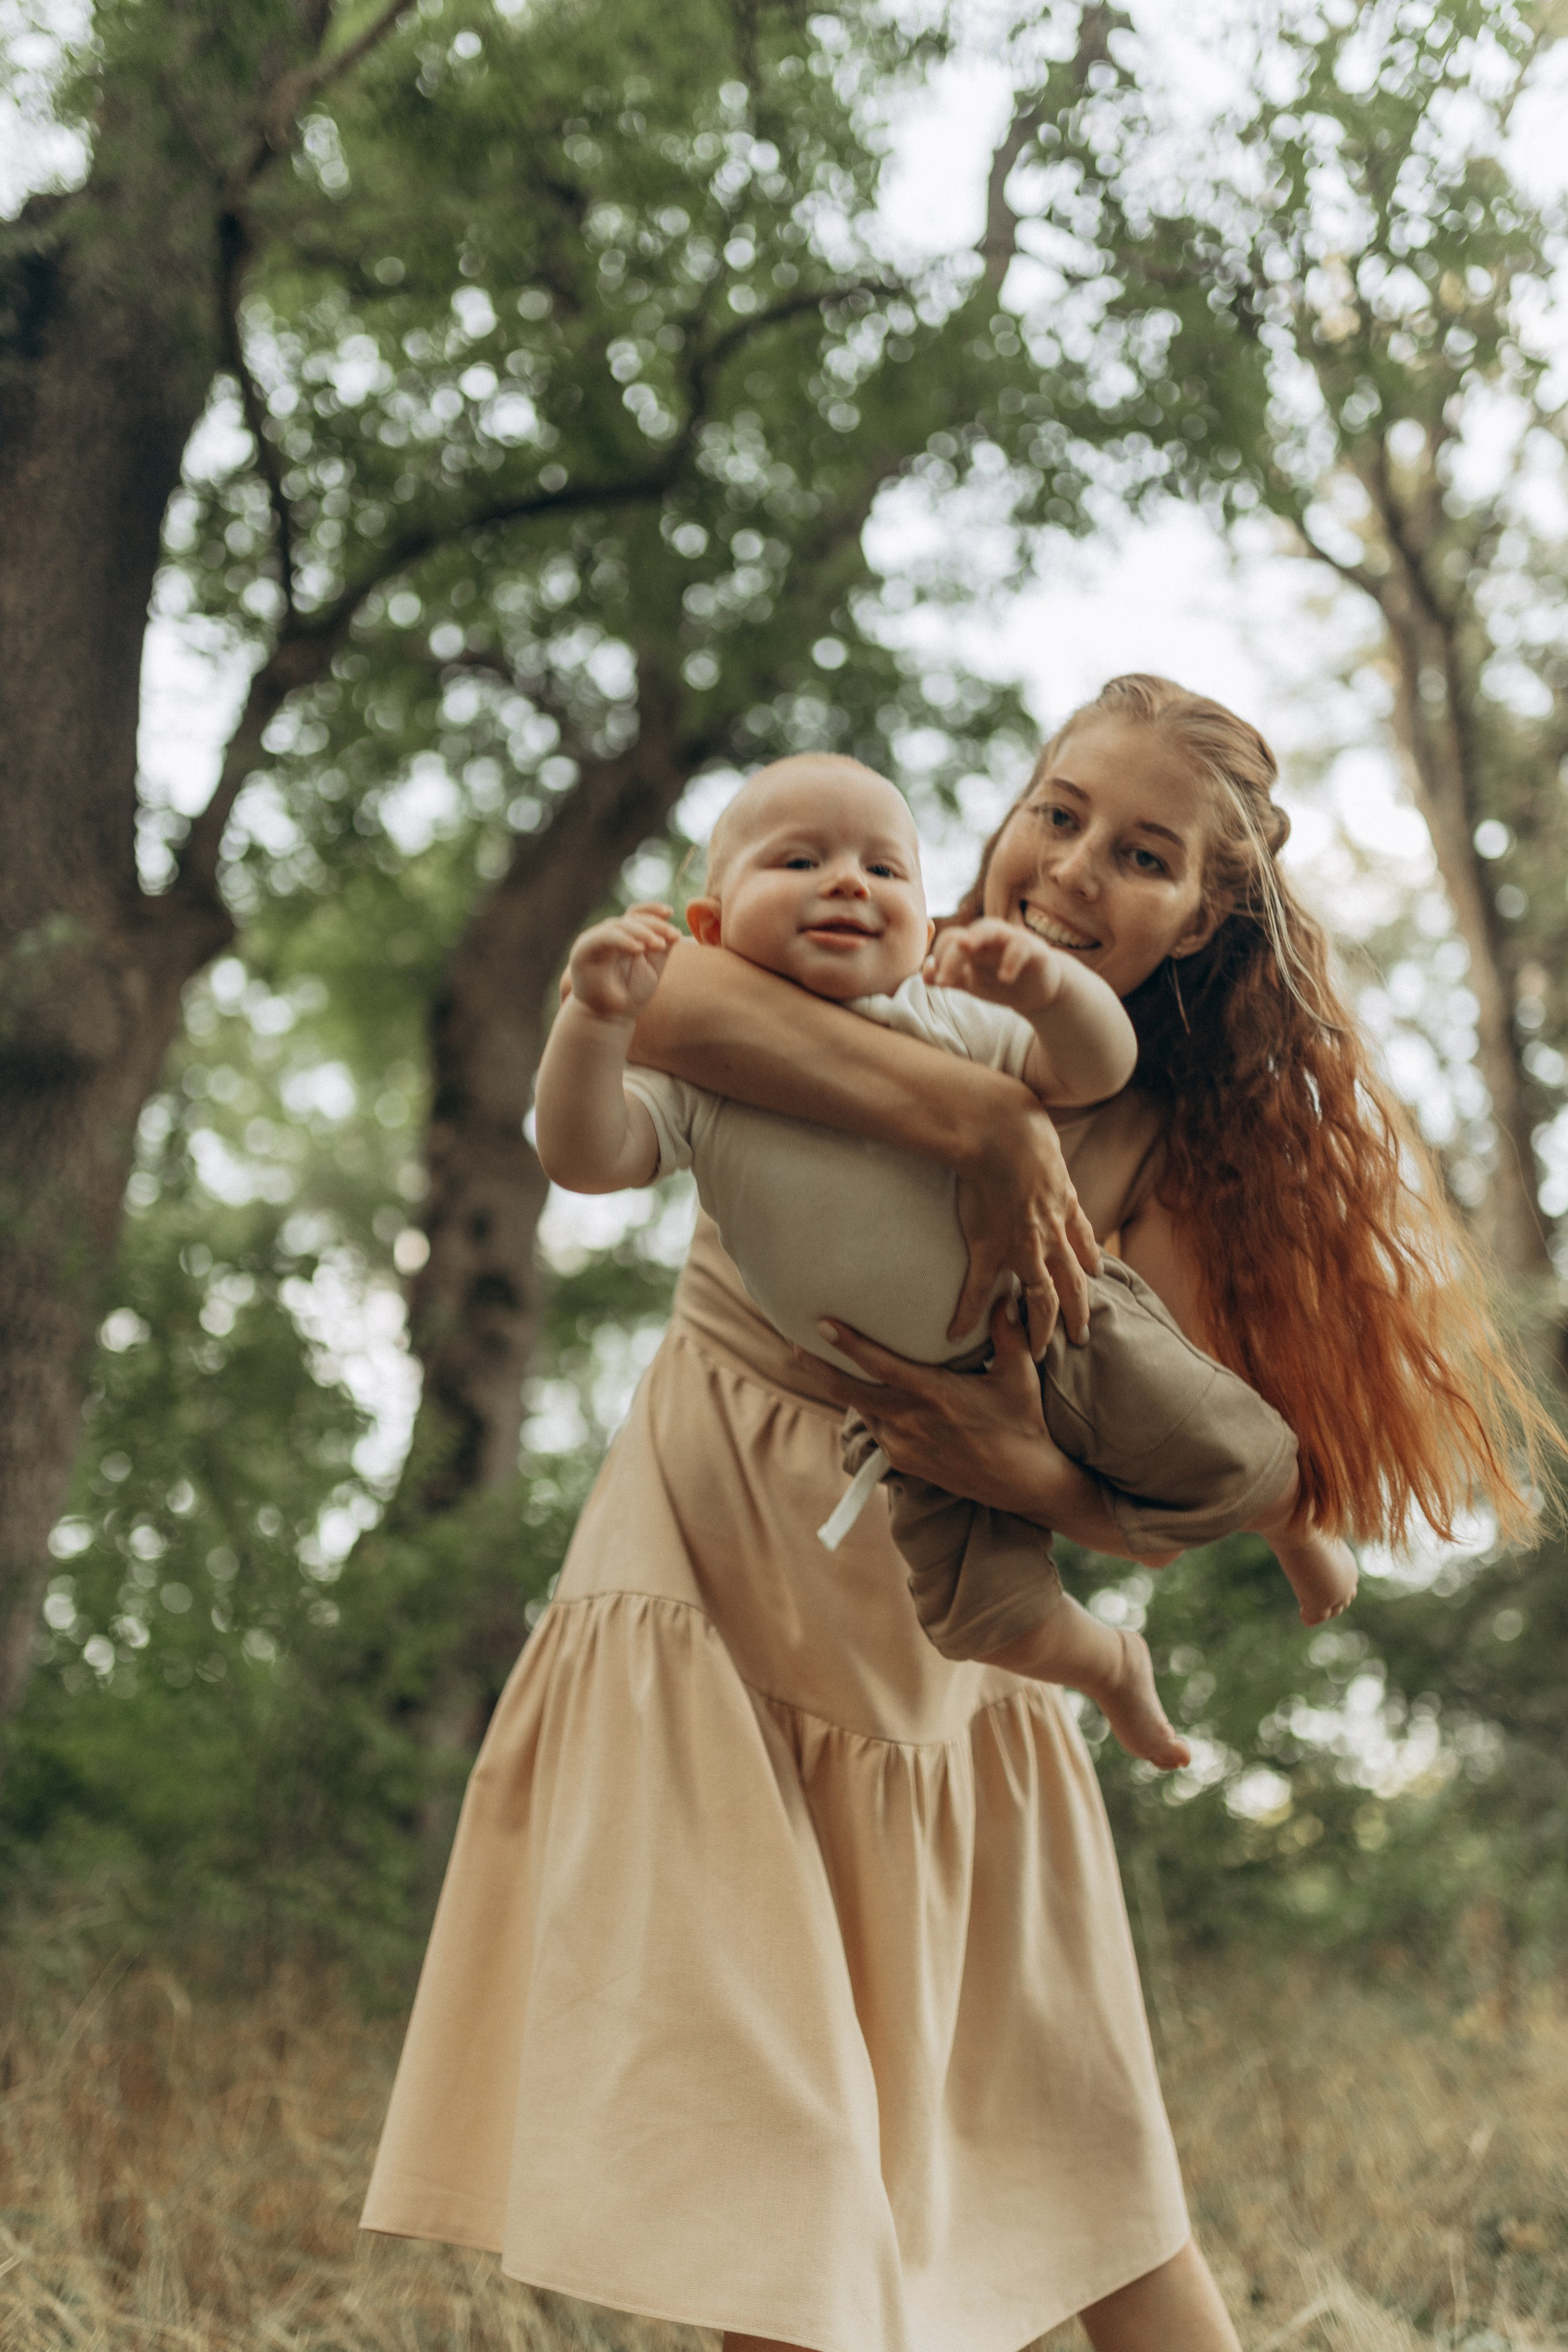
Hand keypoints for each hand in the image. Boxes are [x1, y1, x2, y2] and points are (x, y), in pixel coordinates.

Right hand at [566, 902, 680, 1022]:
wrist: (608, 1019)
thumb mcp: (652, 968)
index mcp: (623, 937)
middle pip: (630, 919)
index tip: (670, 912)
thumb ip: (662, 948)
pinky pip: (604, 938)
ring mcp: (594, 941)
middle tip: (672, 936)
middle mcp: (608, 936)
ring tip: (658, 944)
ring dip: (641, 932)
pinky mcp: (583, 950)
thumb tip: (677, 931)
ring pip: (618, 926)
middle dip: (653, 925)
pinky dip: (622, 940)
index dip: (652, 910)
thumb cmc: (630, 994)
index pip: (636, 916)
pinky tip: (638, 949)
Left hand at [808, 1297, 1057, 1513]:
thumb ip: (1007, 1333)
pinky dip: (868, 1408)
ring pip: (861, 1410)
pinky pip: (876, 1428)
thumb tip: (1002, 1294)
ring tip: (822, 1362)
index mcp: (936, 1395)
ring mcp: (903, 1446)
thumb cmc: (1022, 1423)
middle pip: (849, 1392)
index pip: (880, 1366)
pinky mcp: (903, 1462)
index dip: (848, 1344)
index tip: (821, 1323)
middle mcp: (911, 1422)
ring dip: (842, 1387)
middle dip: (818, 1367)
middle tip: (795, 1342)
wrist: (1022, 1483)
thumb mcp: (1019, 1375)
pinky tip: (862, 1392)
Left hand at [926, 918, 1062, 1017]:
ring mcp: (1010, 939)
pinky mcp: (1033, 949)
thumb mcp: (970, 982)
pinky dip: (1011, 960)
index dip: (939, 958)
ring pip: (989, 930)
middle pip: (964, 935)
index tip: (938, 982)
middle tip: (942, 981)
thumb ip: (948, 977)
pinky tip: (1005, 978)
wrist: (1036, 990)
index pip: (948, 940)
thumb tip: (925, 973)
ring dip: (976, 939)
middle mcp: (988, 935)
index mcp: (971, 940)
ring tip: (966, 948)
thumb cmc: (998, 980)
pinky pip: (1020, 948)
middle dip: (950, 956)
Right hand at [950, 1089, 1100, 1352]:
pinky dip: (967, 1313)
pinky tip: (956, 1334)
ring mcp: (1023, 1244)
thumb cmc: (1021, 1128)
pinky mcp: (990, 1246)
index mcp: (1064, 1207)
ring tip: (1037, 1353)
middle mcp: (1052, 1234)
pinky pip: (978, 1290)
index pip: (1083, 1245)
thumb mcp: (1049, 1143)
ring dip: (1040, 1328)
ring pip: (1040, 1297)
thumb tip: (1048, 1149)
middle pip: (1072, 1285)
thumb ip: (1049, 1158)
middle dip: (1077, 1313)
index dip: (1090, 1265)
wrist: (999, 1130)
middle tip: (1080, 1338)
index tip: (1095, 1279)